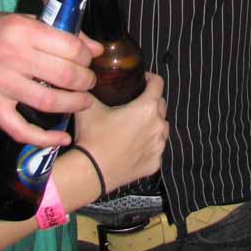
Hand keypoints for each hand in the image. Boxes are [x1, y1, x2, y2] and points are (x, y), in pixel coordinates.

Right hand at [0, 3, 99, 146]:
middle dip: (86, 81)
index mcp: (22, 30)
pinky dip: (45, 139)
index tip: (88, 61)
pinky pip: (21, 129)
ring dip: (75, 104)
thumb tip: (95, 48)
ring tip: (82, 101)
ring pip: (50, 102)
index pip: (70, 48)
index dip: (87, 57)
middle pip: (65, 76)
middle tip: (88, 82)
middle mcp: (11, 56)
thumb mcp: (22, 21)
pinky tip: (62, 138)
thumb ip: (58, 33)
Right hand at [74, 72, 168, 191]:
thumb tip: (88, 80)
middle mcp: (158, 125)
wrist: (91, 172)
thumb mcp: (89, 106)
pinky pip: (157, 148)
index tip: (141, 80)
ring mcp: (159, 146)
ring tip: (135, 126)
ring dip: (153, 123)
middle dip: (151, 102)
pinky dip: (149, 145)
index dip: (149, 78)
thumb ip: (90, 89)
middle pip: (161, 105)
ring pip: (162, 127)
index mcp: (147, 108)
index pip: (158, 83)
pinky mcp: (155, 162)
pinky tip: (134, 146)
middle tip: (134, 105)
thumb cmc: (93, 137)